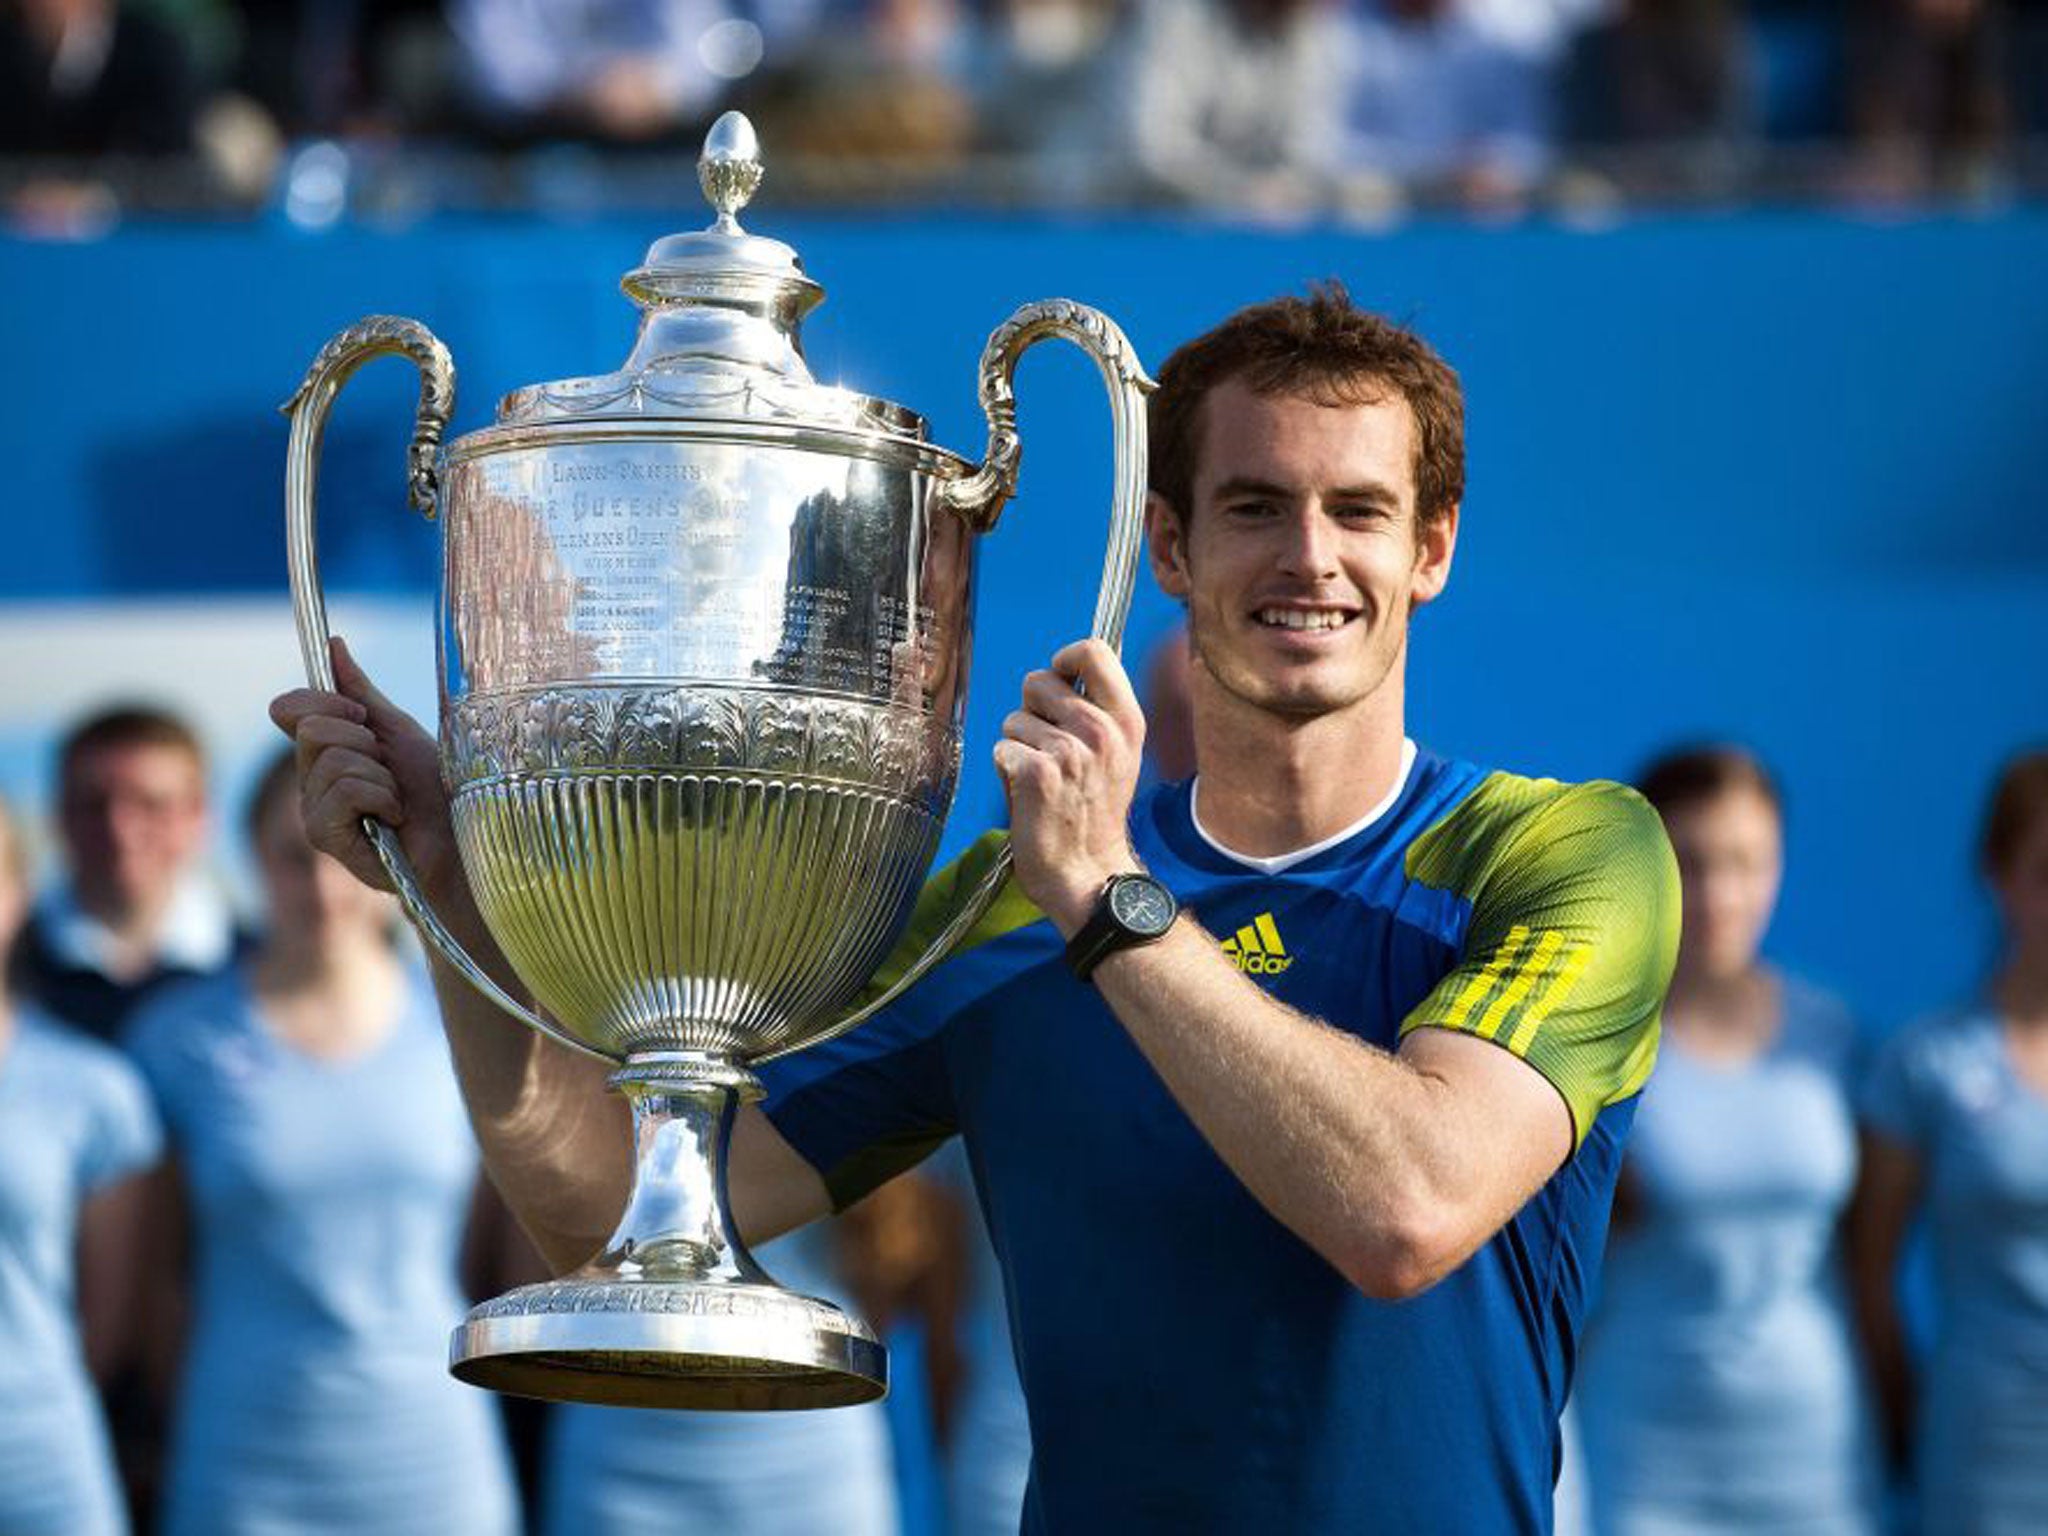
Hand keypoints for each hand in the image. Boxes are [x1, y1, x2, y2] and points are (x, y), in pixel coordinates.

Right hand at [267, 637, 464, 911]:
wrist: (462, 838)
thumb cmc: (435, 789)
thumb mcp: (398, 729)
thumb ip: (360, 690)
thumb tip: (331, 642)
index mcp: (323, 752)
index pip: (287, 708)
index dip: (322, 700)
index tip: (361, 713)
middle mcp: (310, 781)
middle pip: (312, 730)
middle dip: (364, 740)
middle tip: (388, 767)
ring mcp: (314, 811)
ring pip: (333, 761)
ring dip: (380, 775)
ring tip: (397, 798)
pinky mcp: (325, 837)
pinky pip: (343, 791)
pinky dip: (380, 798)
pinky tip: (393, 817)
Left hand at [992, 639, 1145, 934]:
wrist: (1089, 874)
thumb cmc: (1095, 813)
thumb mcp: (1118, 754)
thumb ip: (1098, 710)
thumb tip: (1066, 669)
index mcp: (1127, 720)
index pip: (1094, 651)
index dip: (1065, 658)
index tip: (1058, 682)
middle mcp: (1102, 732)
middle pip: (1039, 680)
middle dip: (1031, 710)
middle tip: (1048, 748)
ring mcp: (1071, 752)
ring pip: (1014, 719)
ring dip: (1018, 746)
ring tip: (1043, 779)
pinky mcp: (1038, 774)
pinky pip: (1002, 749)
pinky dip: (1006, 770)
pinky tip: (1028, 794)